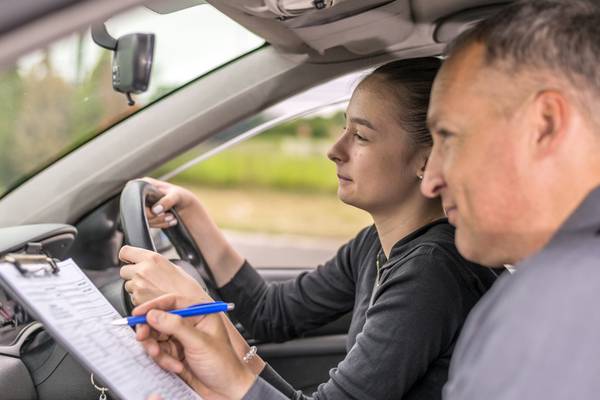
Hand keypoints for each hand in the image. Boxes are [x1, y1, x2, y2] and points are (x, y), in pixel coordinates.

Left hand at [119, 245, 209, 305]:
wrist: (190, 305)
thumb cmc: (187, 288)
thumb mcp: (174, 267)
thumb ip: (156, 264)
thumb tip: (148, 265)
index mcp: (152, 258)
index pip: (125, 251)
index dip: (127, 256)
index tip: (129, 259)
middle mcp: (143, 270)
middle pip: (124, 270)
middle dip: (132, 274)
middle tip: (145, 279)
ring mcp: (138, 286)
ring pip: (128, 285)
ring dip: (136, 287)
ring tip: (152, 290)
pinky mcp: (137, 299)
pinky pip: (132, 297)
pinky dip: (140, 299)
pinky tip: (153, 298)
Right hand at [135, 294, 256, 399]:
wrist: (227, 390)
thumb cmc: (223, 364)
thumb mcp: (199, 342)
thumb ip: (175, 326)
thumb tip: (153, 314)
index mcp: (200, 313)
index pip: (172, 302)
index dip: (153, 306)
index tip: (138, 313)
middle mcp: (190, 323)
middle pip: (160, 319)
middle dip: (151, 331)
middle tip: (143, 339)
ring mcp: (182, 339)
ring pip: (157, 337)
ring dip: (157, 349)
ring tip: (163, 358)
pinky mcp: (176, 354)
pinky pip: (160, 353)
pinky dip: (163, 360)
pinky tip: (176, 367)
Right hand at [141, 177, 198, 228]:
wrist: (187, 207)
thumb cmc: (182, 196)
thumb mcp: (177, 195)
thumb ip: (167, 201)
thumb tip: (155, 210)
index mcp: (145, 183)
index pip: (136, 195)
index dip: (145, 205)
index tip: (158, 210)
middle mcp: (142, 194)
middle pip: (139, 210)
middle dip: (155, 216)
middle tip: (169, 215)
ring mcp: (144, 206)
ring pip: (144, 219)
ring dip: (159, 221)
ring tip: (172, 217)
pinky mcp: (147, 216)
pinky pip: (149, 224)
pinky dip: (161, 224)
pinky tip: (171, 221)